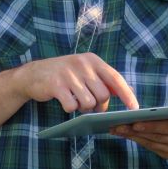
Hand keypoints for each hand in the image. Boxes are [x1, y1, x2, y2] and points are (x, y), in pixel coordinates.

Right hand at [14, 53, 138, 112]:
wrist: (32, 74)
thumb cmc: (64, 76)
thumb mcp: (84, 71)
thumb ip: (103, 80)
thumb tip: (126, 93)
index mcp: (92, 60)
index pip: (115, 79)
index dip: (127, 95)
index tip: (135, 108)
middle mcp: (82, 64)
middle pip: (103, 95)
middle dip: (98, 105)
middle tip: (88, 104)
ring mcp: (68, 74)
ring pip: (88, 103)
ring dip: (83, 107)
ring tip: (75, 100)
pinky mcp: (56, 85)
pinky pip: (72, 106)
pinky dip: (69, 109)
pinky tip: (64, 101)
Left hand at [110, 91, 167, 159]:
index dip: (152, 126)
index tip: (134, 122)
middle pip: (158, 137)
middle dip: (136, 131)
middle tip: (117, 125)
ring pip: (153, 144)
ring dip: (133, 137)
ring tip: (116, 129)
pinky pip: (152, 148)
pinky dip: (138, 140)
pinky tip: (125, 134)